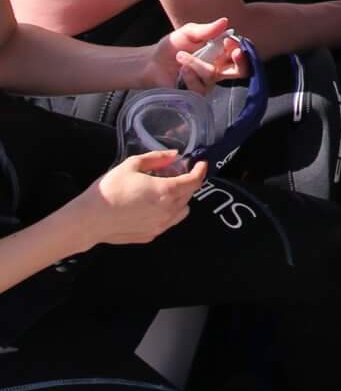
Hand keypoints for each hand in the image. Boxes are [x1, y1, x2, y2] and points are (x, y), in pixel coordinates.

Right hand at [79, 152, 204, 245]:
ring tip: (164, 190)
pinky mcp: (151, 236)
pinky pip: (168, 222)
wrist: (89, 220)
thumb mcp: (131, 165)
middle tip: (174, 173)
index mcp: (166, 191)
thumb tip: (173, 155)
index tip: (200, 163)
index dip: (201, 170)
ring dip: (180, 199)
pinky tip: (152, 205)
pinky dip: (168, 212)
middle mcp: (168, 211)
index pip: (194, 181)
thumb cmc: (110, 190)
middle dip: (187, 182)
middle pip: (189, 195)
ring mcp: (160, 226)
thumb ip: (156, 159)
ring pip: (182, 211)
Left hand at [148, 18, 246, 92]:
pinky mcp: (197, 94)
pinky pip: (200, 87)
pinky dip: (190, 76)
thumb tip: (225, 21)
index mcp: (220, 53)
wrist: (152, 63)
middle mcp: (219, 69)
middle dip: (242, 62)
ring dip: (197, 64)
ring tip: (180, 56)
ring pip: (213, 75)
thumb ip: (206, 29)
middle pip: (242, 71)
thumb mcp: (188, 33)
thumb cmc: (173, 46)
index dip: (240, 48)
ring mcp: (208, 83)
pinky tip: (182, 71)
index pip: (240, 53)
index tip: (230, 41)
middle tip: (236, 52)